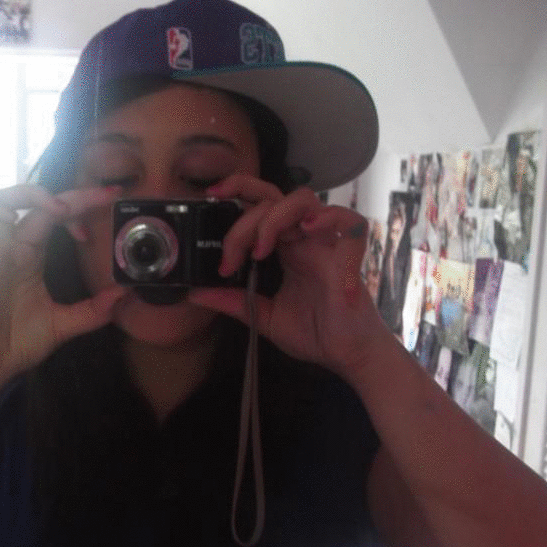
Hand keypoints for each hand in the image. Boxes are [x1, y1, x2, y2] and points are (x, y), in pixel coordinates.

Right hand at [0, 183, 126, 384]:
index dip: (82, 204)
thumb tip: (126, 295)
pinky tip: (13, 223)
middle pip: (34, 201)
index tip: (111, 201)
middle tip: (99, 200)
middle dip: (70, 195)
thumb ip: (94, 310)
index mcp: (30, 256)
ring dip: (29, 195)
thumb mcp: (64, 324)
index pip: (56, 216)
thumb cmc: (15, 345)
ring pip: (0, 200)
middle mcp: (12, 248)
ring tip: (58, 211)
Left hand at [188, 176, 386, 377]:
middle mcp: (305, 239)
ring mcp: (327, 244)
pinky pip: (352, 224)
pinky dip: (331, 222)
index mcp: (285, 247)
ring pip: (304, 200)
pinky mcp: (350, 256)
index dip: (238, 190)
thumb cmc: (316, 333)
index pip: (261, 204)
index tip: (211, 194)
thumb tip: (194, 294)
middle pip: (274, 199)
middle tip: (231, 257)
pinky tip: (309, 233)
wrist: (347, 356)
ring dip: (276, 216)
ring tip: (262, 249)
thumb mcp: (264, 316)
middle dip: (245, 220)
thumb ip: (232, 301)